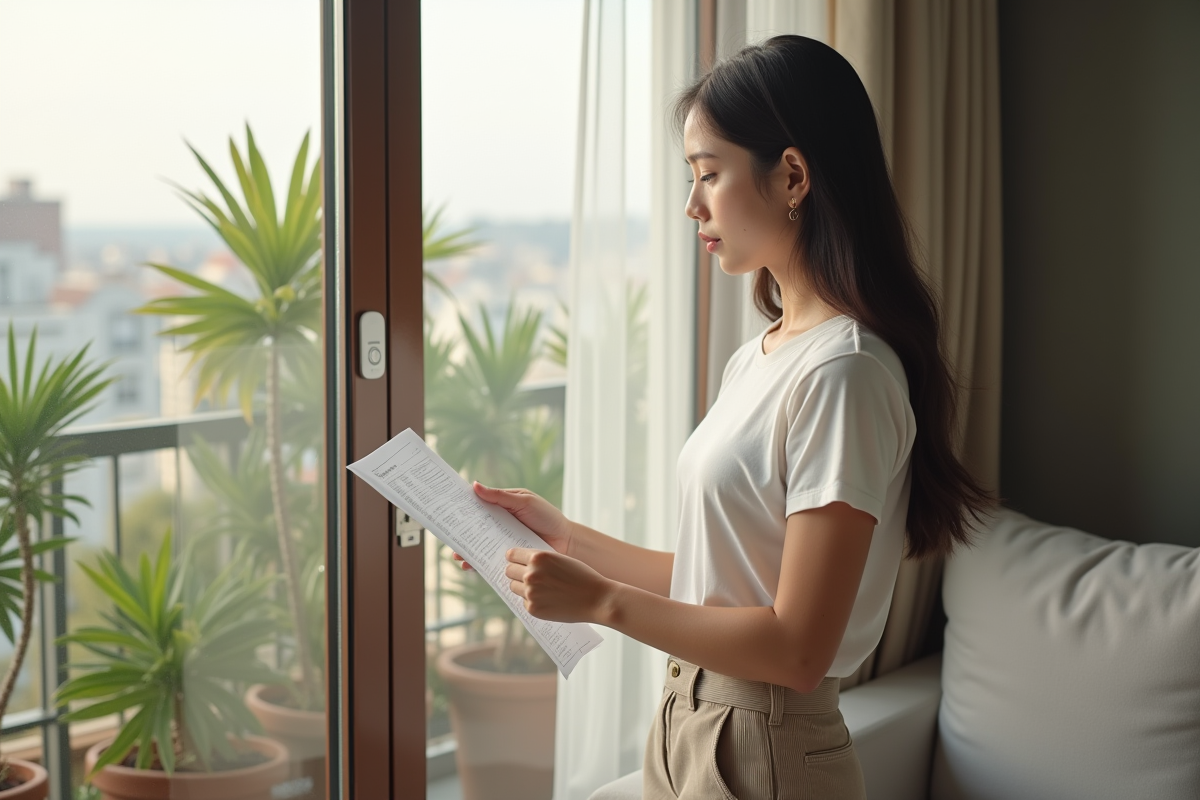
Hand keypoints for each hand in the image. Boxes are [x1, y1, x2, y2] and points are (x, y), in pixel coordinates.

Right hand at [451, 483, 573, 570]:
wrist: (566, 543)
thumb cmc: (547, 517)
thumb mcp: (524, 502)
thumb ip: (500, 496)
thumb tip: (475, 485)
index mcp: (501, 507)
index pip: (478, 505)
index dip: (462, 506)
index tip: (446, 506)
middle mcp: (498, 525)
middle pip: (474, 527)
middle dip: (459, 531)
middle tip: (447, 534)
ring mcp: (501, 541)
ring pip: (478, 545)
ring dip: (466, 549)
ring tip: (457, 554)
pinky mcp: (506, 558)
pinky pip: (488, 561)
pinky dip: (478, 563)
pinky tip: (470, 566)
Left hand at [504, 547, 614, 623]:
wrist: (596, 599)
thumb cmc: (581, 576)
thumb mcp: (560, 559)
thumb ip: (540, 561)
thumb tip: (520, 563)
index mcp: (538, 558)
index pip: (512, 555)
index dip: (514, 558)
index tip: (516, 561)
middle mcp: (531, 574)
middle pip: (509, 571)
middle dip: (516, 572)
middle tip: (528, 576)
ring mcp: (530, 593)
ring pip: (514, 587)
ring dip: (522, 587)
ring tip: (541, 588)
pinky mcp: (533, 609)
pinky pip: (524, 602)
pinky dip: (532, 601)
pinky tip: (548, 599)